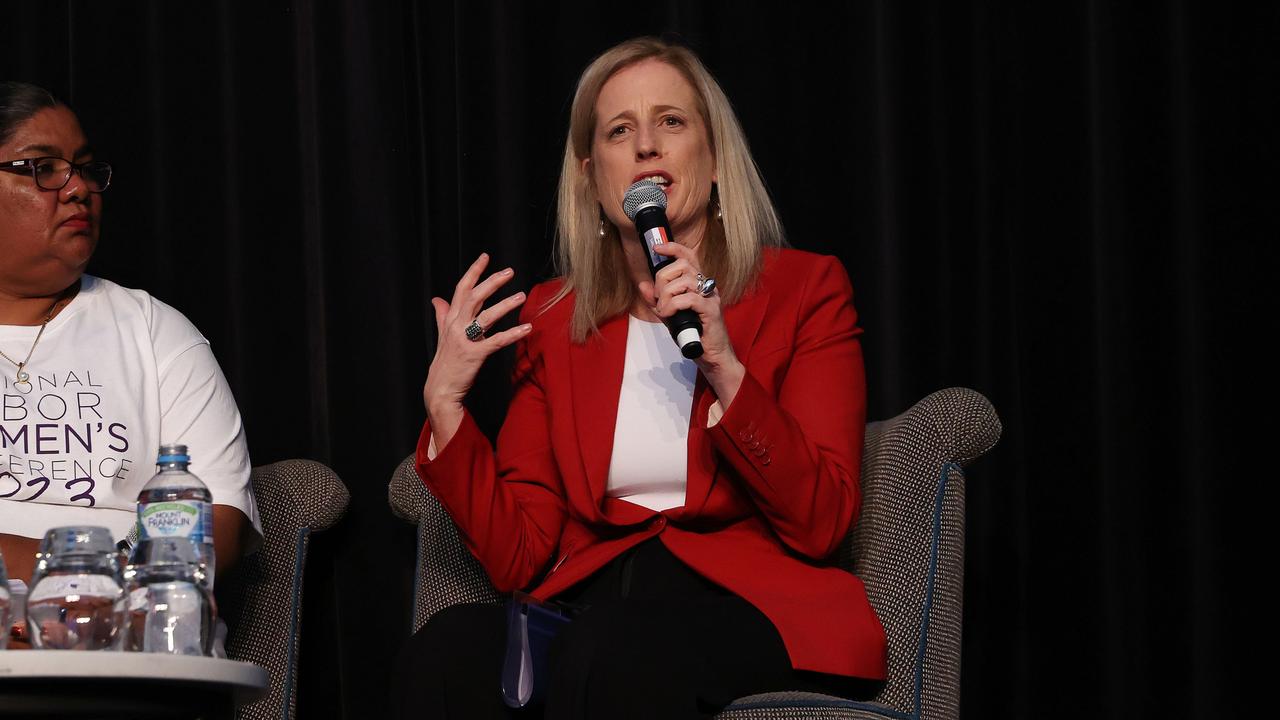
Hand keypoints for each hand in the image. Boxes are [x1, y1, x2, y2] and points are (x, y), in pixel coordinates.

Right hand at [423, 253, 530, 445]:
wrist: (440, 388)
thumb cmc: (445, 361)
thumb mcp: (442, 335)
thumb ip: (442, 315)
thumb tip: (437, 299)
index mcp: (450, 319)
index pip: (461, 289)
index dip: (473, 272)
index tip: (485, 257)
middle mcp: (456, 326)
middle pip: (474, 297)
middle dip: (492, 282)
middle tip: (509, 272)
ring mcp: (464, 340)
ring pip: (486, 316)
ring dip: (505, 305)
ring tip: (521, 296)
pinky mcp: (475, 355)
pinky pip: (496, 341)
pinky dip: (513, 334)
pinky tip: (526, 328)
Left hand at [638, 243, 744, 404]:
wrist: (712, 356)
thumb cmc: (694, 334)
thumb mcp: (670, 315)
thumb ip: (657, 300)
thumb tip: (643, 285)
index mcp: (698, 284)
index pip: (688, 256)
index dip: (673, 248)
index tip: (658, 248)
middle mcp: (706, 286)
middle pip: (683, 266)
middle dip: (663, 279)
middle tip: (658, 298)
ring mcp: (710, 297)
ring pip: (685, 281)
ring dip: (667, 294)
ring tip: (664, 310)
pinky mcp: (711, 310)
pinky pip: (689, 299)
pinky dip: (673, 305)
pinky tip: (668, 315)